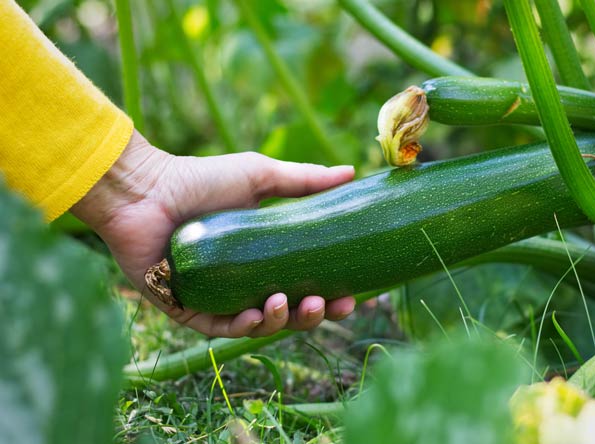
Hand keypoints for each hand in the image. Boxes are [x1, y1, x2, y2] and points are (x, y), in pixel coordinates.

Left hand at [71, 130, 355, 337]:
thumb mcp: (261, 177)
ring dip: (281, 322)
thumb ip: (305, 180)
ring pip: (259, 326)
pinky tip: (257, 316)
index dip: (333, 296)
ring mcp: (218, 300)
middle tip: (328, 303)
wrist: (146, 188)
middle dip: (314, 316)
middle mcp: (244, 283)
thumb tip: (351, 172)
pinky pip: (220, 330)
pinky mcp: (188, 311)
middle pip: (290, 313)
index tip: (356, 296)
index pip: (307, 285)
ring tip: (287, 303)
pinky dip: (242, 327)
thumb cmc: (200, 179)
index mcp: (264, 259)